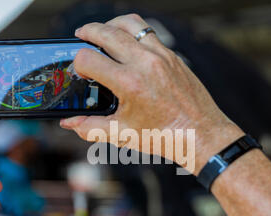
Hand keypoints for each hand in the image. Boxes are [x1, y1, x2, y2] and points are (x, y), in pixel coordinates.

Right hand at [60, 14, 243, 173]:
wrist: (200, 134)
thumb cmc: (164, 137)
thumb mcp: (123, 134)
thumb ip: (91, 127)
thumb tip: (69, 123)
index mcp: (129, 83)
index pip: (89, 58)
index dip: (77, 63)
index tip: (80, 71)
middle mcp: (144, 63)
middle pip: (106, 31)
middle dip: (87, 31)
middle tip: (80, 35)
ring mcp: (161, 56)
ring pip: (130, 23)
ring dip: (112, 23)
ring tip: (104, 32)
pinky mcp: (173, 56)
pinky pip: (149, 32)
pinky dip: (134, 32)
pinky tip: (129, 43)